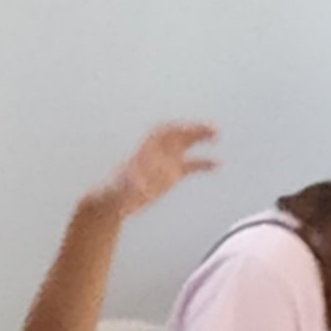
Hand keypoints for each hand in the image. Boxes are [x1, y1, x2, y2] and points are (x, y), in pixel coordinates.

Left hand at [101, 122, 218, 221]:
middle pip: (177, 135)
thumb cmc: (114, 195)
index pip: (162, 134)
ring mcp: (164, 163)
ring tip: (216, 134)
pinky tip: (217, 164)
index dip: (176, 129)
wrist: (113, 202)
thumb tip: (140, 185)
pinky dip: (203, 163)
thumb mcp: (121, 190)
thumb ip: (131, 186)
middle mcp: (156, 154)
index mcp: (145, 152)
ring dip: (199, 138)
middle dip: (192, 129)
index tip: (190, 128)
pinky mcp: (171, 175)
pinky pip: (190, 166)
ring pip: (185, 145)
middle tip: (211, 129)